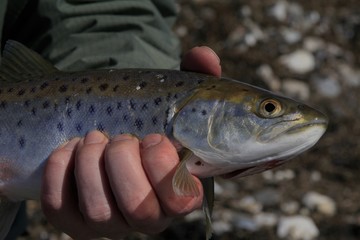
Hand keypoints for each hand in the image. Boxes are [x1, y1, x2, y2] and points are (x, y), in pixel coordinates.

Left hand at [41, 46, 220, 238]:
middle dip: (123, 161)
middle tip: (119, 136)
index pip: (181, 200)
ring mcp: (109, 223)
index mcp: (179, 192)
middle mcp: (148, 216)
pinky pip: (60, 207)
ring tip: (93, 137)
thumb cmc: (149, 119)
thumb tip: (204, 55)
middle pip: (139, 208)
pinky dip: (61, 171)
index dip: (163, 166)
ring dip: (91, 164)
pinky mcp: (72, 221)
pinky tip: (70, 148)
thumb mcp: (175, 97)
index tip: (153, 136)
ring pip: (99, 211)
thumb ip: (196, 75)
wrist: (111, 132)